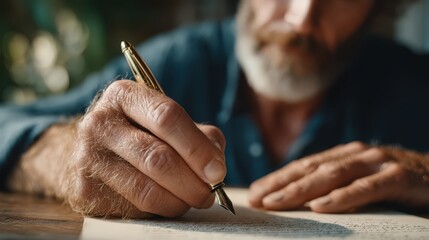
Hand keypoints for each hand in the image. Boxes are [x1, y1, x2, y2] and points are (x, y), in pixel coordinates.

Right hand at [9, 80, 225, 217]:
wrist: (90, 150)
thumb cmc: (138, 132)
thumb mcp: (164, 120)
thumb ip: (198, 134)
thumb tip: (216, 164)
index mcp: (124, 95)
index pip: (167, 118)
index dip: (197, 147)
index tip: (218, 171)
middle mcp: (99, 122)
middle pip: (158, 158)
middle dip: (193, 181)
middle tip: (211, 193)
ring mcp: (87, 157)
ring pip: (146, 190)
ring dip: (180, 200)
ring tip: (194, 199)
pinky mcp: (85, 190)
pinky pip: (134, 208)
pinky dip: (160, 209)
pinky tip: (168, 202)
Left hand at [249, 142, 428, 212]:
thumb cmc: (398, 184)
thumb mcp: (363, 183)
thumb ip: (338, 186)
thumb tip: (303, 202)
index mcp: (345, 156)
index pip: (304, 167)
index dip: (278, 178)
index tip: (255, 193)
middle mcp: (357, 155)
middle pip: (311, 169)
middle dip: (281, 184)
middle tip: (256, 199)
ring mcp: (377, 163)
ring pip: (332, 175)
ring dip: (301, 189)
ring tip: (277, 202)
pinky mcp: (399, 177)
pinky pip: (366, 188)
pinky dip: (342, 197)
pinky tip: (320, 207)